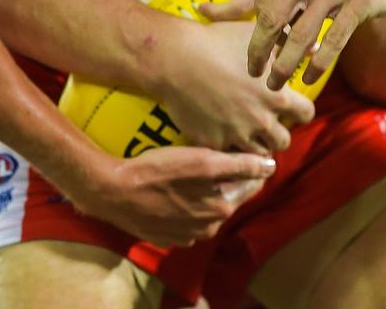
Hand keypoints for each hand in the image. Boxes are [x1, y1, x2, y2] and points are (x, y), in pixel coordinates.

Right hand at [73, 145, 276, 246]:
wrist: (114, 191)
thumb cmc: (158, 171)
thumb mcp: (202, 160)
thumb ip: (239, 165)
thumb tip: (270, 165)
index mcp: (221, 210)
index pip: (250, 185)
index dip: (249, 165)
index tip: (240, 148)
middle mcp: (208, 228)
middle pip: (228, 197)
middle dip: (226, 179)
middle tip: (211, 155)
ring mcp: (187, 236)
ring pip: (207, 208)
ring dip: (205, 192)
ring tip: (189, 169)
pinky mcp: (168, 237)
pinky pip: (186, 218)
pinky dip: (185, 203)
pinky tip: (173, 188)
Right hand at [158, 19, 314, 153]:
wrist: (177, 58)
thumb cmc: (218, 41)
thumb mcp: (257, 37)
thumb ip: (288, 45)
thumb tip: (314, 48)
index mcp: (277, 97)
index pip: (307, 114)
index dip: (300, 109)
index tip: (289, 104)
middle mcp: (261, 121)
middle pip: (283, 141)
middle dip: (277, 131)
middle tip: (265, 119)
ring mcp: (237, 136)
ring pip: (258, 153)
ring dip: (256, 142)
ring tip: (245, 128)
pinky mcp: (214, 144)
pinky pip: (229, 154)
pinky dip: (228, 145)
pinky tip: (221, 129)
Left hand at [247, 0, 385, 89]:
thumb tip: (269, 40)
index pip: (263, 1)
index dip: (257, 31)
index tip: (257, 53)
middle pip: (274, 17)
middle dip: (259, 51)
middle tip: (254, 73)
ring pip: (301, 34)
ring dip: (284, 65)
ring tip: (276, 83)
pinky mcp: (362, 0)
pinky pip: (333, 40)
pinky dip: (317, 65)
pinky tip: (309, 78)